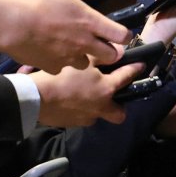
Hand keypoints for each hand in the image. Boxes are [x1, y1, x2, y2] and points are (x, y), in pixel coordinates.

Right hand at [0, 0, 129, 72]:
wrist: (9, 24)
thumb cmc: (36, 2)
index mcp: (91, 23)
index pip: (121, 35)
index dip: (124, 35)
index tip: (120, 34)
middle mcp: (85, 43)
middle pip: (111, 56)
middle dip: (110, 52)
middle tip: (101, 44)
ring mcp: (69, 58)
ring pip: (86, 63)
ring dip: (83, 57)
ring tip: (73, 49)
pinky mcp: (53, 67)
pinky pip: (62, 68)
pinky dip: (60, 63)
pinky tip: (51, 54)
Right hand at [29, 60, 143, 126]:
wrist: (35, 98)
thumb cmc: (61, 77)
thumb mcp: (82, 62)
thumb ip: (101, 58)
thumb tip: (118, 53)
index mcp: (106, 89)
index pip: (127, 77)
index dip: (135, 69)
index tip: (140, 65)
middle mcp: (101, 107)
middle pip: (119, 114)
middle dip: (119, 106)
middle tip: (111, 96)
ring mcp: (87, 118)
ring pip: (98, 115)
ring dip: (95, 107)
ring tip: (84, 95)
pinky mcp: (72, 124)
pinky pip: (81, 117)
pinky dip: (79, 109)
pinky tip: (69, 100)